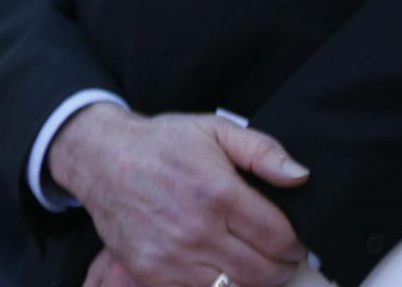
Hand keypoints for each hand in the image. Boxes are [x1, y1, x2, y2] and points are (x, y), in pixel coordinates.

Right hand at [51, 103, 309, 286]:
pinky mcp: (151, 272)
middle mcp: (195, 229)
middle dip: (281, 268)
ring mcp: (171, 255)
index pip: (278, 238)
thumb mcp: (214, 129)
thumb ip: (262, 150)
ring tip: (252, 265)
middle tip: (280, 258)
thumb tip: (301, 176)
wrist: (100, 158)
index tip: (294, 242)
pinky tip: (219, 269)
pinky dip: (217, 285)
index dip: (295, 244)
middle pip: (263, 272)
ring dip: (252, 281)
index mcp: (216, 192)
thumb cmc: (162, 143)